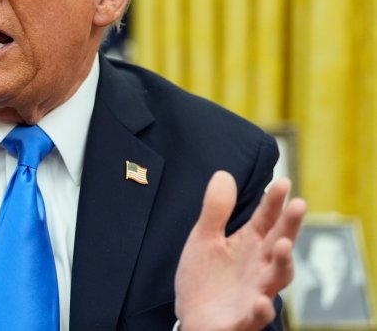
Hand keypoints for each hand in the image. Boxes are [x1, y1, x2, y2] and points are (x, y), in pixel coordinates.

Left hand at [175, 171, 306, 330]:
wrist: (191, 316)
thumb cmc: (204, 276)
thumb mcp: (204, 238)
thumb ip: (216, 210)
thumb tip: (223, 174)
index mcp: (250, 245)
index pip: (266, 219)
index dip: (274, 201)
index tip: (283, 182)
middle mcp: (259, 267)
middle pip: (280, 243)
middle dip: (290, 226)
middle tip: (299, 204)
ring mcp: (255, 293)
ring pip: (276, 279)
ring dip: (283, 262)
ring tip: (284, 245)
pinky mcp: (243, 318)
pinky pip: (256, 316)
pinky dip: (261, 309)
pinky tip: (261, 300)